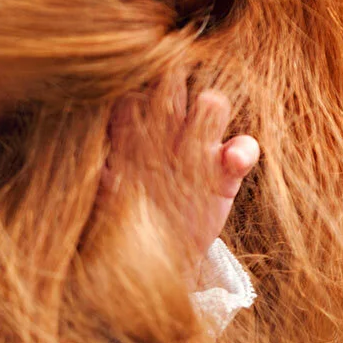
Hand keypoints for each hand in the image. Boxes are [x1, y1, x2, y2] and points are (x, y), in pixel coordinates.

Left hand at [103, 71, 259, 270]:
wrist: (155, 257)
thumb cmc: (125, 222)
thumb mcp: (106, 200)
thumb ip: (103, 178)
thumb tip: (98, 166)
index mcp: (131, 137)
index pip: (130, 96)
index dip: (130, 94)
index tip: (127, 104)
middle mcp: (165, 135)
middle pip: (172, 87)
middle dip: (172, 86)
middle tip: (168, 107)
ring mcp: (198, 150)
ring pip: (212, 105)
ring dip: (210, 109)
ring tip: (202, 137)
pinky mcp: (226, 175)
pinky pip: (244, 148)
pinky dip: (242, 151)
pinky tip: (231, 162)